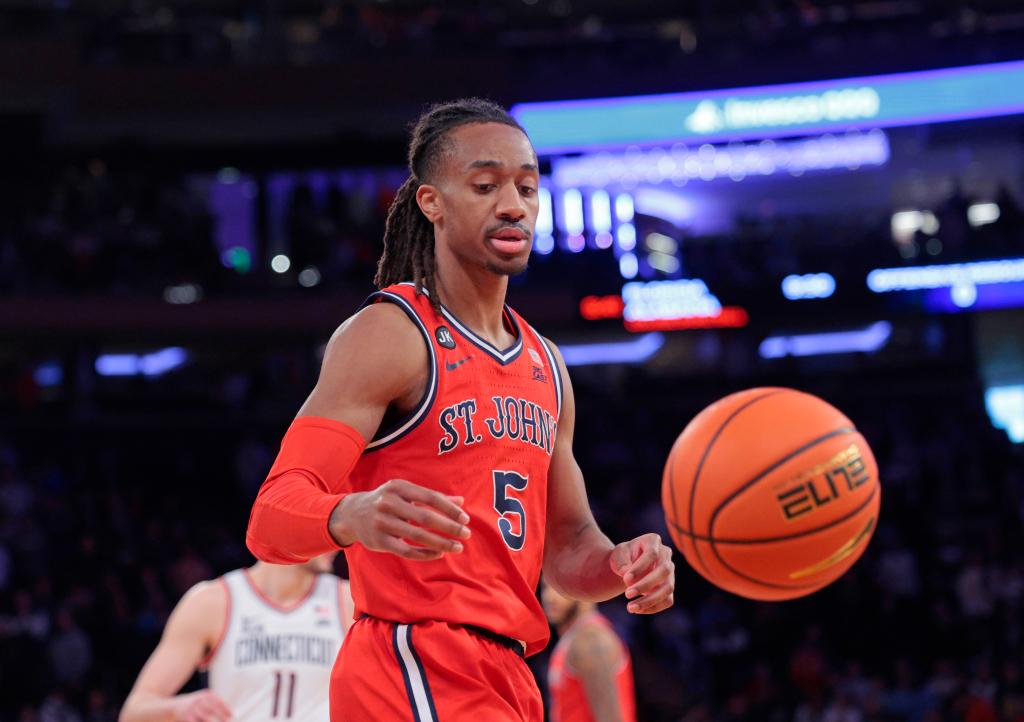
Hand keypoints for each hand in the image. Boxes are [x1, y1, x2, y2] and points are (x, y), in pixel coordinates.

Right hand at [171, 690, 231, 721]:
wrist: (176, 705)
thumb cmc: (195, 703)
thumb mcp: (204, 699)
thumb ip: (215, 704)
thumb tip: (229, 714)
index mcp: (206, 695)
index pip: (218, 702)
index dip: (226, 709)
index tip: (231, 715)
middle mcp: (199, 700)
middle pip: (213, 710)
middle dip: (221, 717)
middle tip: (227, 721)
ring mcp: (192, 708)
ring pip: (206, 718)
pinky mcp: (187, 716)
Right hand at [329, 479, 470, 560]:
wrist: (352, 513)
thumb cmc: (388, 501)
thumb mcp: (407, 493)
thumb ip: (433, 498)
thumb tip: (461, 501)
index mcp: (399, 487)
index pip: (430, 497)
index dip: (449, 509)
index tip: (465, 519)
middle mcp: (389, 503)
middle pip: (425, 517)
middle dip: (449, 527)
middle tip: (466, 534)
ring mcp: (382, 522)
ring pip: (417, 536)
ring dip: (441, 543)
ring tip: (457, 547)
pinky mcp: (378, 541)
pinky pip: (406, 550)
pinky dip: (424, 553)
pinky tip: (439, 553)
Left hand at [609, 532, 674, 613]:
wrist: (627, 566)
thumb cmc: (623, 557)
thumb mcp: (618, 555)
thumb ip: (621, 562)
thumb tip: (627, 574)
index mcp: (653, 541)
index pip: (652, 554)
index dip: (640, 567)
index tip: (625, 579)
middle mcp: (666, 555)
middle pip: (664, 571)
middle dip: (646, 585)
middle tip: (627, 594)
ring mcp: (670, 572)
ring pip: (668, 588)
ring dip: (650, 600)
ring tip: (630, 607)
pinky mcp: (669, 587)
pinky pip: (667, 600)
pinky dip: (653, 607)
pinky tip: (637, 610)